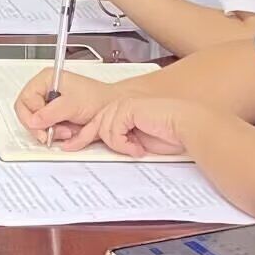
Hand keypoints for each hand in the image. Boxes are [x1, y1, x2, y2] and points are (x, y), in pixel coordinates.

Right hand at [15, 69, 115, 140]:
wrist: (112, 109)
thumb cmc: (97, 99)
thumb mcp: (72, 104)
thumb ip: (51, 113)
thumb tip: (34, 121)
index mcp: (46, 80)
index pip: (25, 99)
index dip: (31, 115)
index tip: (42, 125)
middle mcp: (45, 91)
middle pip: (26, 112)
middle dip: (39, 126)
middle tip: (49, 135)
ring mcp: (49, 105)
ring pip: (35, 123)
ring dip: (49, 131)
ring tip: (66, 132)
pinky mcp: (55, 117)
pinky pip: (45, 129)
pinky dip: (55, 134)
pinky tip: (68, 132)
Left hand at [48, 95, 199, 157]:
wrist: (186, 126)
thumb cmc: (169, 134)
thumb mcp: (137, 141)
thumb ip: (120, 141)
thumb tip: (106, 148)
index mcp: (122, 112)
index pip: (96, 124)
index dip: (81, 136)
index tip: (68, 146)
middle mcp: (120, 106)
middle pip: (94, 125)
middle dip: (82, 139)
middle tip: (69, 148)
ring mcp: (123, 105)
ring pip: (104, 131)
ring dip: (120, 145)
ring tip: (137, 149)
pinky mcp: (127, 108)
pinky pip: (113, 131)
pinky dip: (124, 143)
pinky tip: (138, 147)